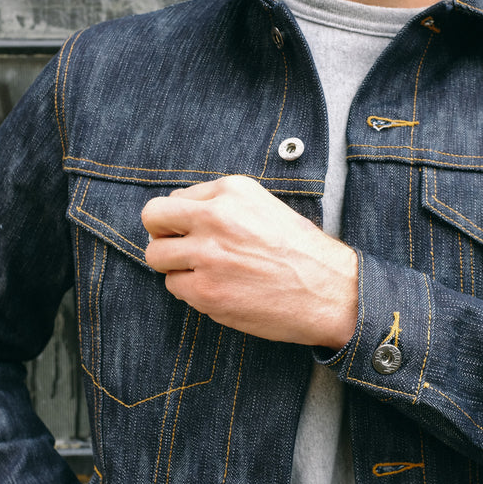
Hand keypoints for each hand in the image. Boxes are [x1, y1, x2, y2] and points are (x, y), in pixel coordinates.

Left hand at [142, 175, 357, 348]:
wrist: (329, 292)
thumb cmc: (301, 252)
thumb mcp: (265, 207)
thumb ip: (224, 205)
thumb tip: (182, 210)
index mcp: (231, 191)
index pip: (176, 198)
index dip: (183, 219)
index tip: (198, 233)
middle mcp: (215, 217)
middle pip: (152, 218)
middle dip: (162, 234)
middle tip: (179, 249)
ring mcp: (207, 255)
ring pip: (156, 256)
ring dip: (174, 266)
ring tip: (204, 273)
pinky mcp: (205, 291)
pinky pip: (173, 286)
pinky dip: (190, 291)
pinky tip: (219, 290)